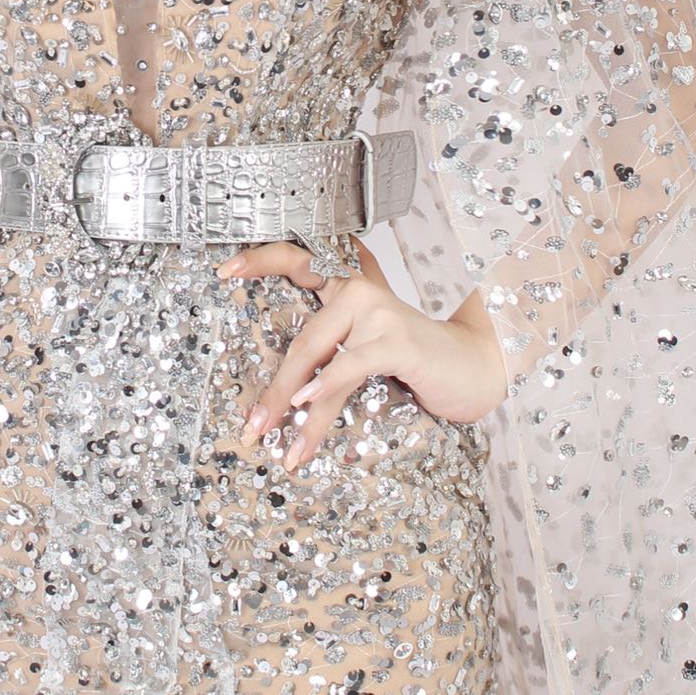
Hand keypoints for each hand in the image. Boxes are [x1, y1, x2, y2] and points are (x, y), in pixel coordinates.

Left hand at [214, 236, 508, 467]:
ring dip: (291, 404)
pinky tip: (305, 407)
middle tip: (251, 423)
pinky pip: (350, 365)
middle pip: (302, 337)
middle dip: (274, 387)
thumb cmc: (415, 361)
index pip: (296, 259)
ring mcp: (379, 312)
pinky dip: (324, 387)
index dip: (259, 260)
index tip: (223, 270)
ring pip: (319, 358)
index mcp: (348, 285)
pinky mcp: (397, 341)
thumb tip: (283, 396)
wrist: (472, 368)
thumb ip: (330, 354)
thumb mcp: (366, 351)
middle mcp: (360, 289)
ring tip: (271, 436)